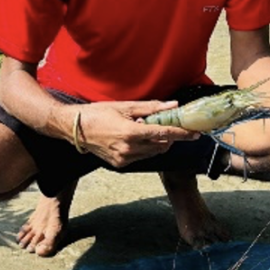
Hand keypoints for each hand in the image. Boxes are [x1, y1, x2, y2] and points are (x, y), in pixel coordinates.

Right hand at [70, 100, 199, 166]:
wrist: (73, 128)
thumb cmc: (97, 113)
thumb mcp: (125, 106)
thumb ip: (151, 108)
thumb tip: (173, 105)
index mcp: (131, 133)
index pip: (164, 134)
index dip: (182, 134)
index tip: (195, 134)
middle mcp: (128, 149)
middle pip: (162, 145)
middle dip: (169, 136)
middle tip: (166, 124)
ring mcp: (123, 159)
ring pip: (153, 152)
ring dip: (157, 142)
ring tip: (144, 129)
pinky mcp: (119, 164)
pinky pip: (142, 157)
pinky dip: (145, 148)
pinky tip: (135, 137)